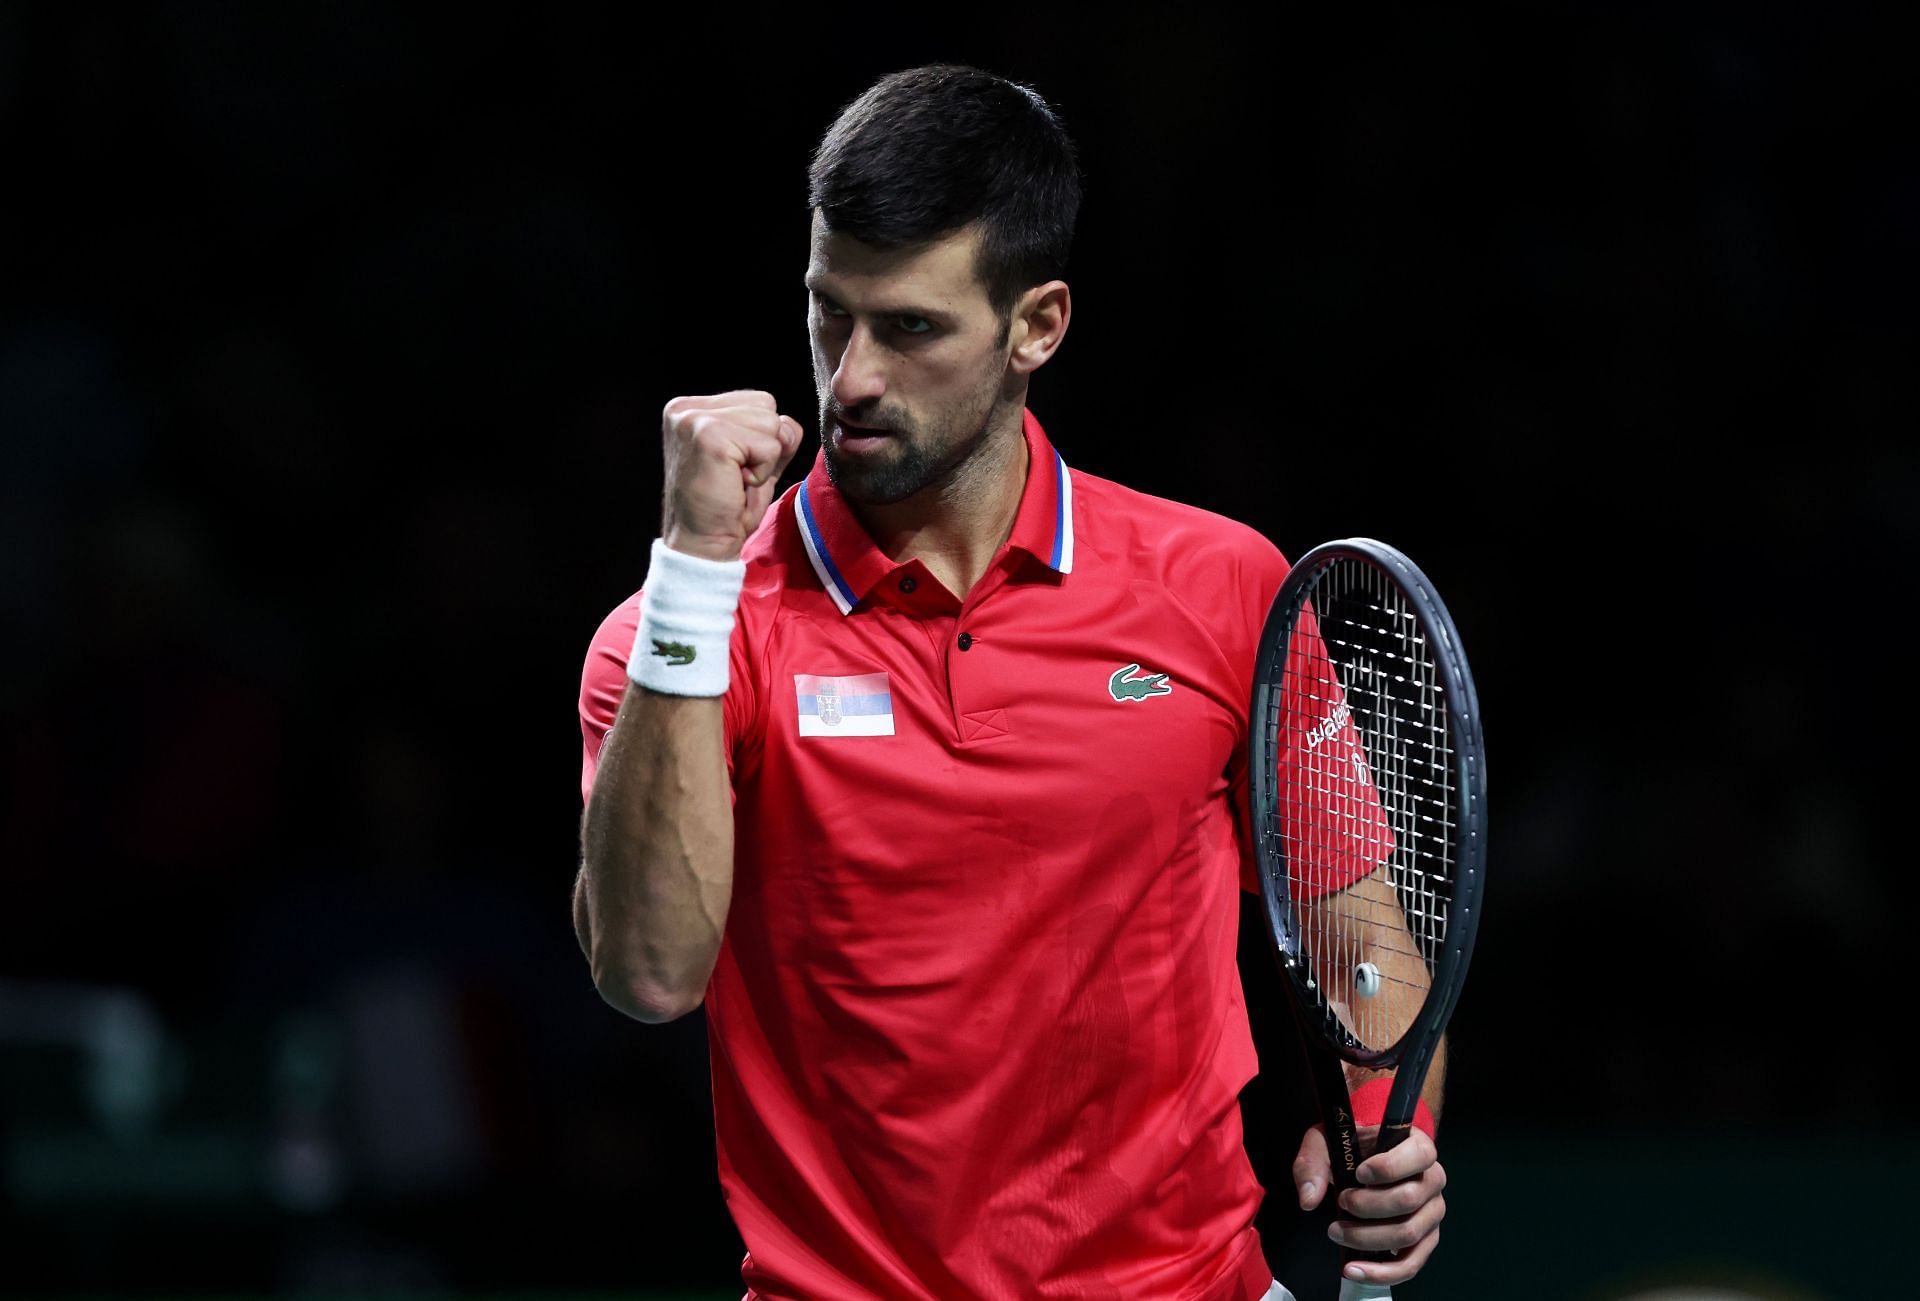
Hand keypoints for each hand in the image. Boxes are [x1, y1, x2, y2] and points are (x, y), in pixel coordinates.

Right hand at [660, 391, 805, 561]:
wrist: (703, 546)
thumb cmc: (727, 507)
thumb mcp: (756, 461)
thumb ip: (775, 435)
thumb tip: (789, 425)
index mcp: (692, 408)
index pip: (759, 400)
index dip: (761, 439)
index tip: (734, 468)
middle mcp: (686, 408)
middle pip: (767, 405)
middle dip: (764, 446)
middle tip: (735, 476)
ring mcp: (695, 419)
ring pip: (771, 423)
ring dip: (763, 460)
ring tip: (734, 480)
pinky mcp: (709, 436)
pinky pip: (769, 446)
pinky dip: (761, 472)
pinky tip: (735, 485)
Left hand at [1292, 1123, 1446, 1287]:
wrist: (1363, 1162)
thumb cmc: (1351, 1148)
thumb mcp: (1326, 1141)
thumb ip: (1313, 1162)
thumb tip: (1309, 1200)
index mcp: (1418, 1146)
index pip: (1419, 1155)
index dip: (1388, 1167)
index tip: (1359, 1173)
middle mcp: (1433, 1180)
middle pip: (1409, 1200)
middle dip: (1367, 1206)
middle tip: (1340, 1203)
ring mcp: (1432, 1213)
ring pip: (1408, 1234)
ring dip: (1367, 1238)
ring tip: (1337, 1232)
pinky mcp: (1425, 1240)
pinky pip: (1410, 1264)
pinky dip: (1381, 1272)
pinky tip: (1353, 1270)